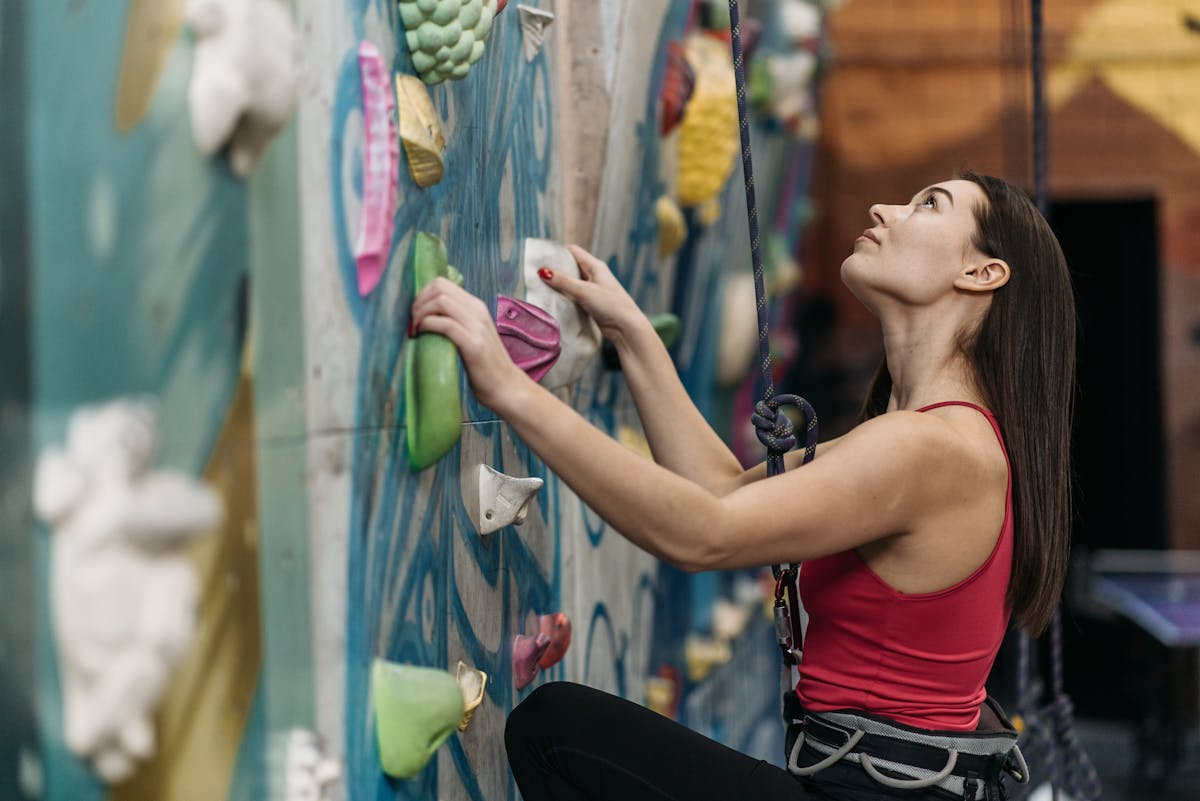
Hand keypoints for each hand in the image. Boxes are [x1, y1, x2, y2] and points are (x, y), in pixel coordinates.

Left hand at [410, 277, 530, 410]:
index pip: (442, 283)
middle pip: (439, 288)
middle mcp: (477, 311)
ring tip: (415, 330)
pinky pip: (445, 324)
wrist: (505, 386)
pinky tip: (421, 336)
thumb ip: (455, 321)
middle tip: (412, 322)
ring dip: (420, 313)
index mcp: (476, 306)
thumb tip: (426, 315)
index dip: (421, 295)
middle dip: (418, 302)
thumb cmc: (484, 365)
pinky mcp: (474, 344)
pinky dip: (427, 326)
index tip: (415, 313)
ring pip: (440, 301)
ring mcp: (477, 326)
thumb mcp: (471, 335)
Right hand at [539, 245, 649, 347]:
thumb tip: (543, 271)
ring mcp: (594, 289)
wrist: (626, 328)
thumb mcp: (584, 291)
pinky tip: (555, 301)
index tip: (541, 256)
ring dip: (560, 284)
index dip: (557, 252)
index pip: (573, 251)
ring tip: (541, 287)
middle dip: (556, 269)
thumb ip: (563, 281)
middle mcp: (595, 275)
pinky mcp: (592, 303)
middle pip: (571, 266)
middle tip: (537, 273)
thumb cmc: (611, 306)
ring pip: (572, 282)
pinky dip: (565, 296)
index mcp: (595, 266)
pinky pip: (575, 295)